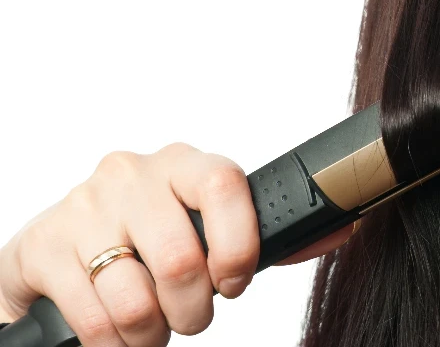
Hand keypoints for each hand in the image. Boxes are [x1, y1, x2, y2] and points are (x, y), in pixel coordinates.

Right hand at [0, 142, 354, 345]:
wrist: (57, 249)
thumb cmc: (149, 239)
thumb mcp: (208, 230)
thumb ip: (268, 235)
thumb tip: (341, 226)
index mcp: (183, 164)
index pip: (223, 183)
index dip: (237, 244)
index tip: (235, 280)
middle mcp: (132, 174)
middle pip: (182, 258)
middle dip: (195, 310)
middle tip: (191, 315)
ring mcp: (84, 207)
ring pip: (137, 298)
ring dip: (153, 331)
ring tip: (153, 321)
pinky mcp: (44, 246)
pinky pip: (95, 319)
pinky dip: (116, 343)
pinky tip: (117, 329)